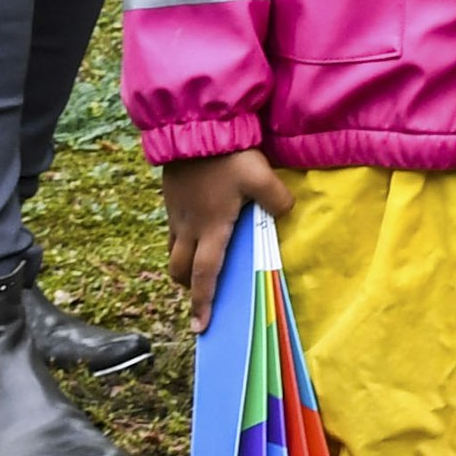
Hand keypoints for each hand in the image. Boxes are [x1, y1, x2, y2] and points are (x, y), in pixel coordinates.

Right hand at [158, 148, 288, 328]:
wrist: (193, 128)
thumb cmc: (228, 156)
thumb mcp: (261, 175)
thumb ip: (276, 199)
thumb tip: (285, 213)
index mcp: (211, 228)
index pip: (206, 274)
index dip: (203, 302)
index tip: (200, 326)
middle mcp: (188, 227)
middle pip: (180, 270)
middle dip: (188, 287)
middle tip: (200, 295)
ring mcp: (176, 214)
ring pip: (173, 250)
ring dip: (183, 264)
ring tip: (198, 266)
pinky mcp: (171, 200)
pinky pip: (173, 230)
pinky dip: (182, 240)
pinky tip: (198, 229)